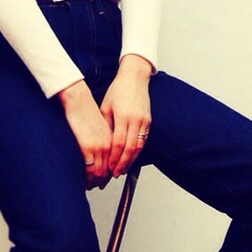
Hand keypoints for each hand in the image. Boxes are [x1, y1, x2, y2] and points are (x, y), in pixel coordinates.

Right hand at [57, 80, 112, 189]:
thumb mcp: (99, 125)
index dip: (110, 173)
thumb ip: (102, 138)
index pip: (114, 162)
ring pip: (100, 173)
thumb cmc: (84, 110)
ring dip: (95, 182)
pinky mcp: (87, 148)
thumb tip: (98, 150)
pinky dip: (87, 178)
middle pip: (109, 170)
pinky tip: (83, 181)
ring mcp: (98, 147)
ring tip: (88, 186)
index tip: (105, 179)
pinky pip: (90, 170)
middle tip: (96, 186)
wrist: (78, 100)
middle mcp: (108, 144)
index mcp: (111, 139)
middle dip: (103, 181)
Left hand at [100, 55, 152, 177]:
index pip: (119, 144)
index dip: (114, 159)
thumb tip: (102, 144)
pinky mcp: (148, 121)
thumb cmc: (118, 90)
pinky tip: (131, 158)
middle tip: (115, 174)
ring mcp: (144, 121)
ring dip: (131, 161)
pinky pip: (143, 141)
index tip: (108, 168)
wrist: (134, 78)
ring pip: (138, 147)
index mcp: (123, 116)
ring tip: (122, 170)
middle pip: (130, 149)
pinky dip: (137, 152)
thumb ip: (105, 126)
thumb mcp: (105, 107)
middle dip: (122, 164)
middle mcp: (136, 120)